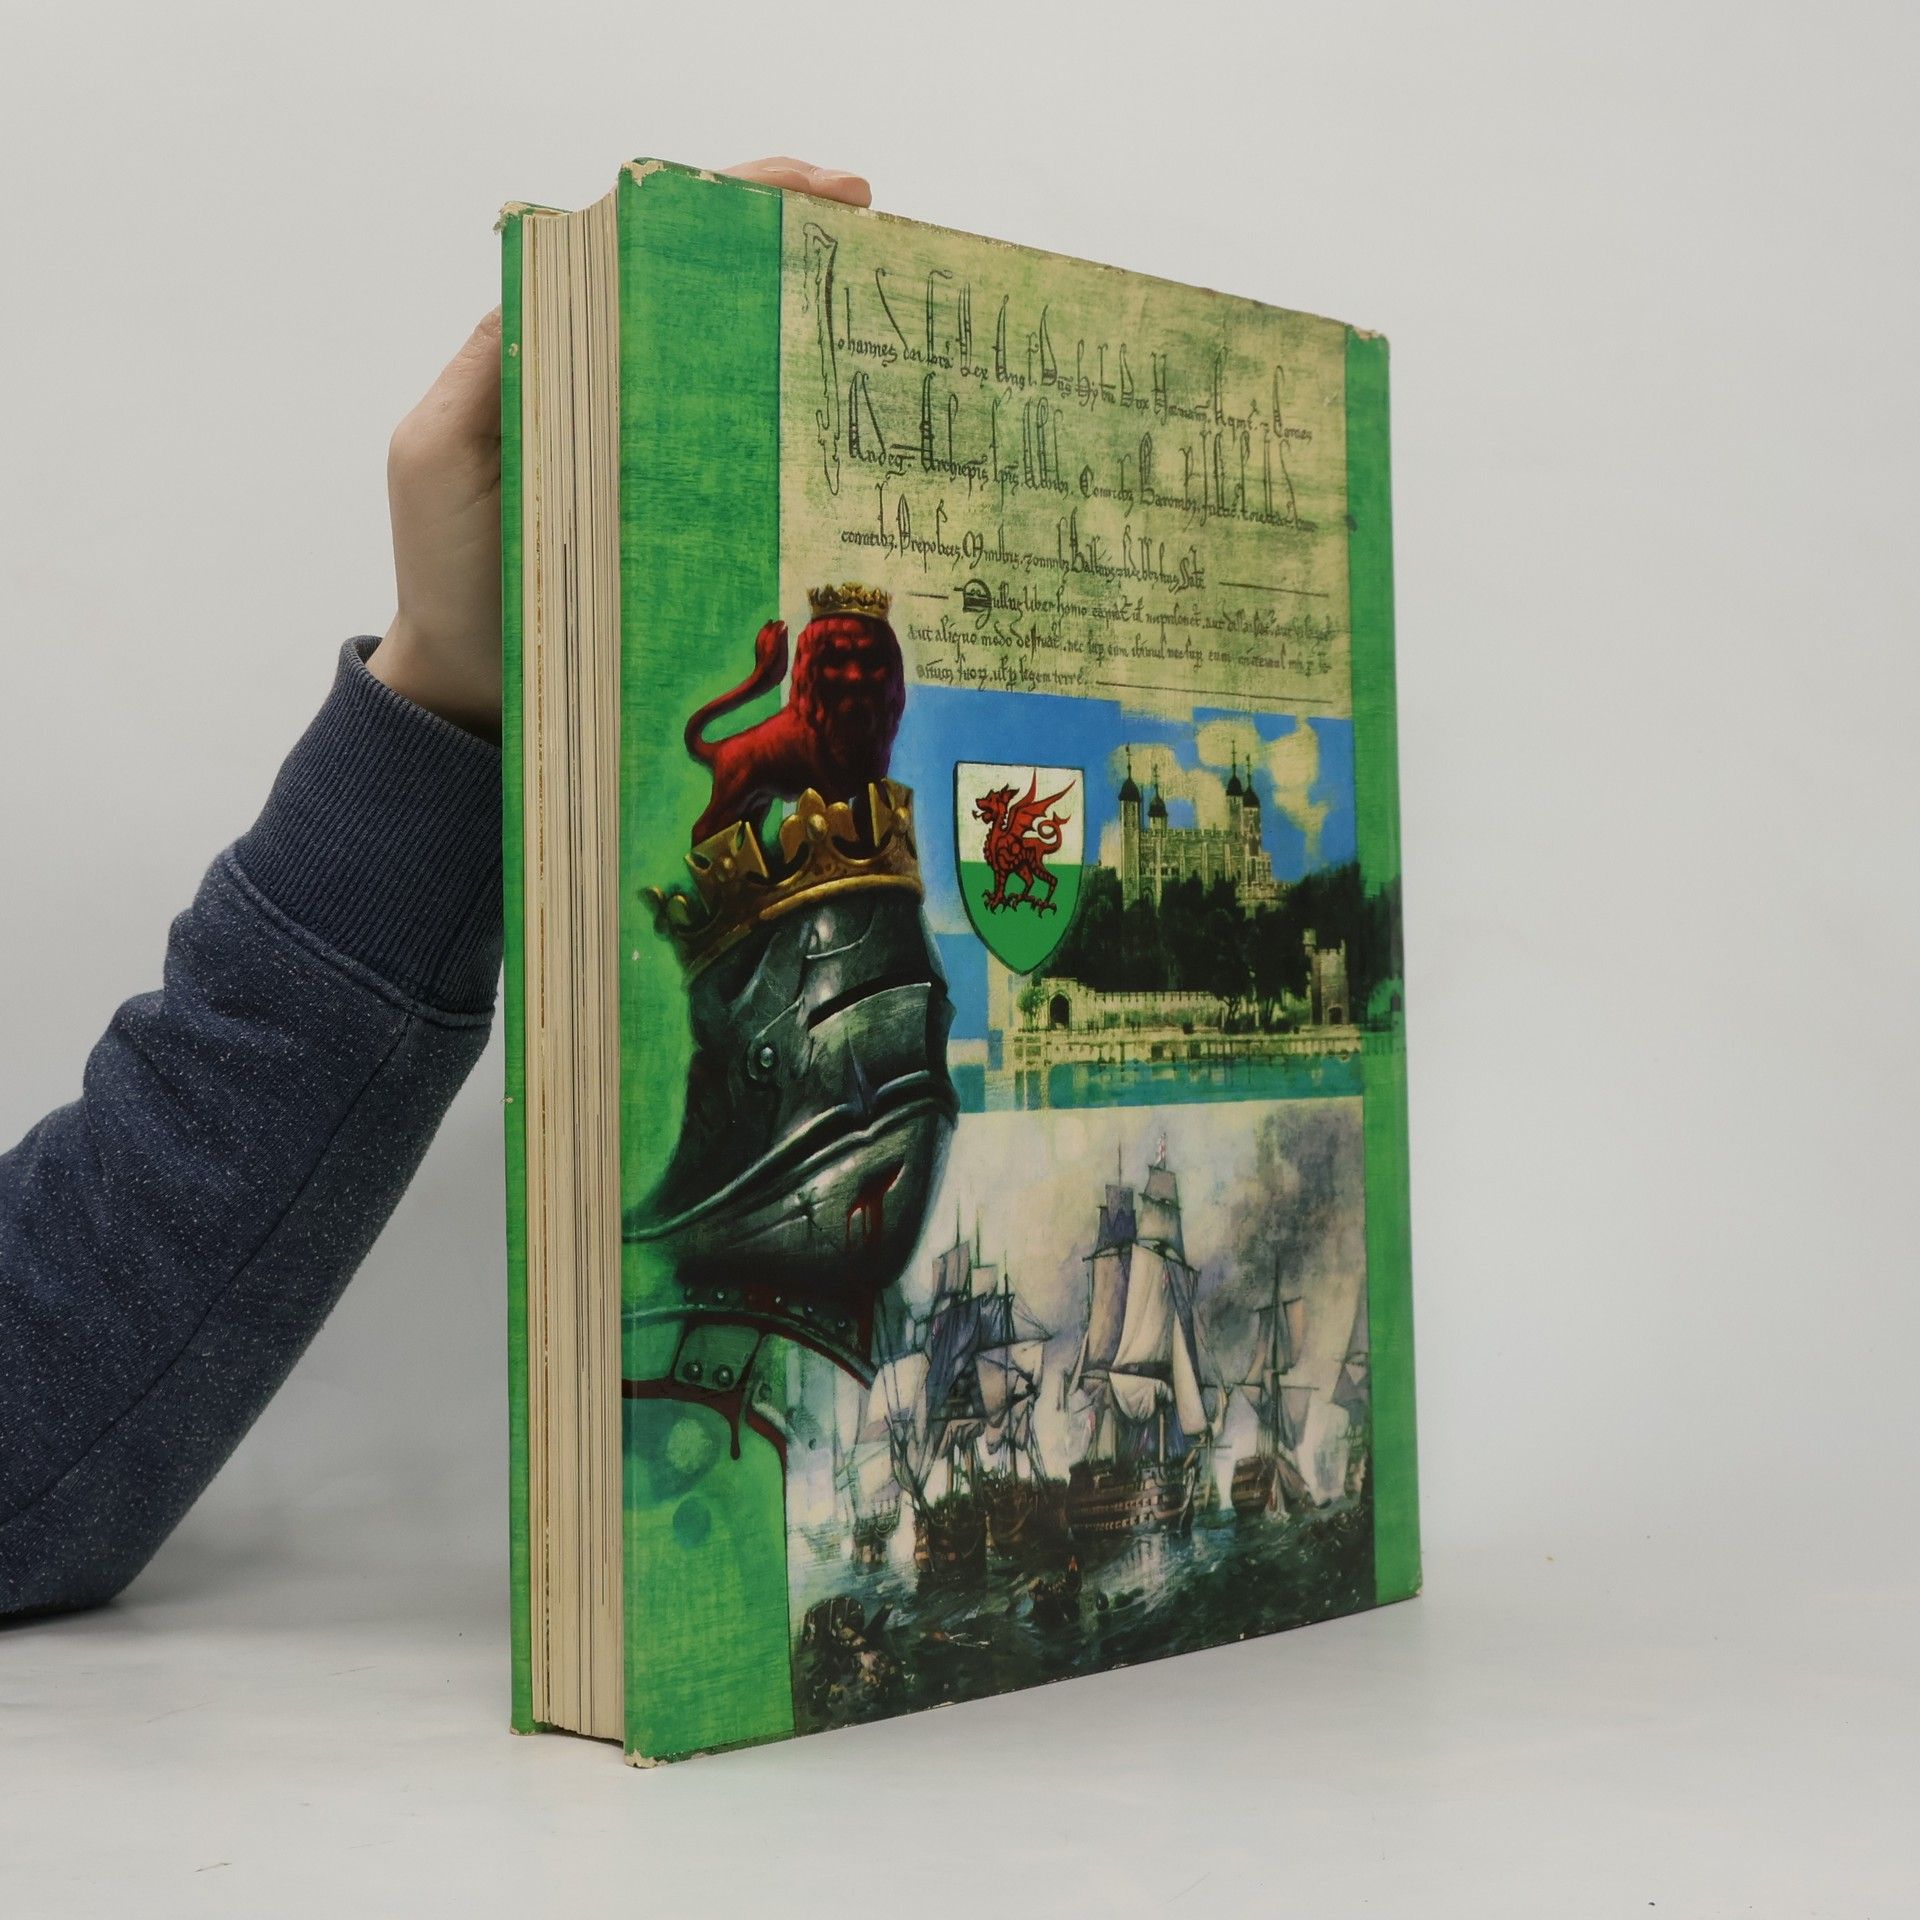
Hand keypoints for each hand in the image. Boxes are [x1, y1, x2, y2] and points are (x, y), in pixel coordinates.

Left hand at [370, 157, 873, 739]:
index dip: (718, 201)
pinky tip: (845, 409)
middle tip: (860, 214)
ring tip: (871, 287)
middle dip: (779, 235)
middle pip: (698, 286)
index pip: (637, 248)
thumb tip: (559, 282)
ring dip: (798, 318)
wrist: (473, 688)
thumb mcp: (442, 454)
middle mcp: (612, 386)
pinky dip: (792, 421)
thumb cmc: (449, 573)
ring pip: (730, 362)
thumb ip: (492, 371)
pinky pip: (742, 451)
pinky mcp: (686, 511)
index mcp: (554, 354)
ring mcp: (656, 449)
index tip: (801, 187)